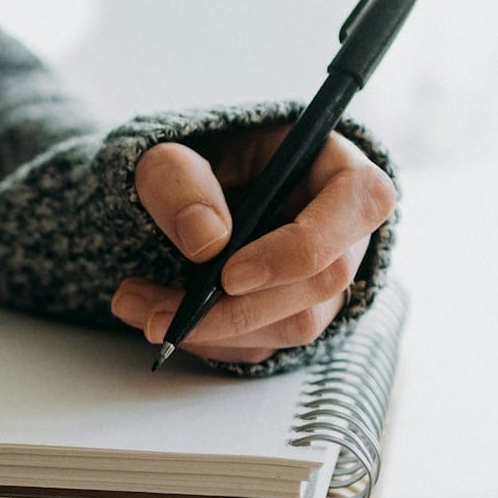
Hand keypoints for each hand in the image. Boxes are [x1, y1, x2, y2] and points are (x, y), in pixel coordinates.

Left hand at [110, 127, 395, 364]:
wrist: (173, 193)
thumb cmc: (186, 158)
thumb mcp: (165, 152)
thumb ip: (178, 181)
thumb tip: (207, 239)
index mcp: (334, 165)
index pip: (360, 203)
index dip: (301, 247)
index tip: (229, 275)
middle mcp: (343, 226)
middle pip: (324, 281)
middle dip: (238, 308)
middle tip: (160, 314)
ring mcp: (323, 277)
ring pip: (295, 325)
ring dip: (214, 330)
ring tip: (136, 307)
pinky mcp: (293, 313)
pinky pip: (265, 344)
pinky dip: (209, 341)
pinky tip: (160, 317)